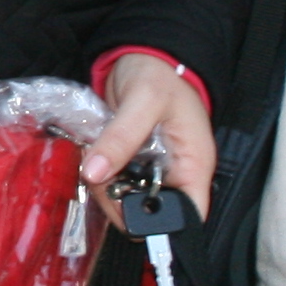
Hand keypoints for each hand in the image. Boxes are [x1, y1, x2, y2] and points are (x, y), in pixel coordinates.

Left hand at [79, 52, 214, 217]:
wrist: (144, 55)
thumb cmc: (159, 74)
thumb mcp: (143, 101)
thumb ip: (120, 137)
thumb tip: (95, 174)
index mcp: (193, 166)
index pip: (188, 218)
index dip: (162, 229)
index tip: (127, 214)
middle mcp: (175, 176)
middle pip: (149, 216)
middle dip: (118, 204)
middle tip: (98, 176)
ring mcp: (151, 173)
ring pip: (125, 203)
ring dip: (103, 188)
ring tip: (93, 158)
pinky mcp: (130, 166)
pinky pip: (112, 184)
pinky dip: (98, 176)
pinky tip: (92, 157)